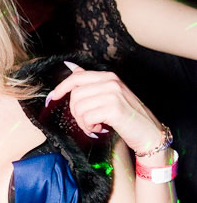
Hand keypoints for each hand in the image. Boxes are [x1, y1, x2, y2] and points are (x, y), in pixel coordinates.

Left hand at [47, 63, 164, 153]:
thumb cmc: (129, 117)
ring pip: (79, 107)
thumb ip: (92, 83)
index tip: (53, 96)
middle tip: (88, 121)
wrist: (149, 134)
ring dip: (83, 122)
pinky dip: (89, 127)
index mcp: (109, 77)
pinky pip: (87, 117)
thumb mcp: (111, 95)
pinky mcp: (113, 109)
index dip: (61, 87)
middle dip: (76, 112)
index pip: (77, 77)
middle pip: (75, 94)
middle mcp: (111, 82)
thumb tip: (73, 68)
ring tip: (96, 125)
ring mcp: (112, 94)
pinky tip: (100, 128)